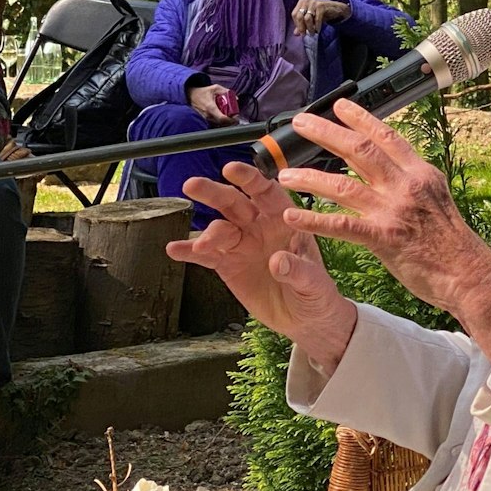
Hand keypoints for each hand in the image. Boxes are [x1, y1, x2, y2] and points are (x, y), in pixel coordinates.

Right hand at [168, 161, 358, 368]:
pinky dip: (189, 251)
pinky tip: (174, 249)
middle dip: (213, 192)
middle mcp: (259, 226)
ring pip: (218, 227)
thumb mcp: (315, 285)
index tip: (231, 169)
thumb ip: (298, 271)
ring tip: (200, 247)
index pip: (266, 192)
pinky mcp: (227, 265)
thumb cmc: (316, 294)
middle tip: (193, 185)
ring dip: (205, 232)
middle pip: (234, 203)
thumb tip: (278, 262)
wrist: (304, 320)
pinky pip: (206, 255)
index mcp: (284, 220)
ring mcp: (241, 244)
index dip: (249, 179)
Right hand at [187, 84, 237, 125]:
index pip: (222, 118)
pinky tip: (223, 117)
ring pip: (218, 124)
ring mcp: (206, 118)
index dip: (231, 120)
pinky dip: (220, 122)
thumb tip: (236, 98)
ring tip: (230, 117)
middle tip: (235, 118)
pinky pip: (215, 123)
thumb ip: (226, 91)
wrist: (191, 95)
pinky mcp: (205, 119)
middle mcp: (208, 115)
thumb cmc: (203, 92)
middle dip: (230, 122)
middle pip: (222, 123)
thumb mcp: (215, 88)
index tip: (236, 118)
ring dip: (226, 122)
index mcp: (211, 107)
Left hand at [275, 99, 490, 359]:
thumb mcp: (436, 198)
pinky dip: (314, 220)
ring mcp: (394, 210)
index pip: (386, 136)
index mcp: (419, 173)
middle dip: (326, 133)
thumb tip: (392, 165)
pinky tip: (292, 216)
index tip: (337, 105)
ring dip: (309, 178)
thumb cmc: (451, 242)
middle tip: (300, 123)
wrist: (469, 273)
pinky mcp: (384, 237)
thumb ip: (411, 180)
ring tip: (284, 175)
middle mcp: (406, 185)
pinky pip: (341, 225)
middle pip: (359, 150)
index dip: (360, 119)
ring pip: (343, 185)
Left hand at [291, 0, 349, 35]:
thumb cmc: (321, 13)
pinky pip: (317, 18)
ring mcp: (313, 2)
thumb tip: (295, 34)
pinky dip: (317, 26)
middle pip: (299, 16)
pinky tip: (318, 30)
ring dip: (310, 28)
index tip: (301, 32)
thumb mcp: (310, 18)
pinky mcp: (321, 5)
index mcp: (302, 2)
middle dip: (301, 28)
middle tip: (305, 35)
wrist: (335, 9)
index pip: (294, 14)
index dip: (296, 24)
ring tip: (312, 33)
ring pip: (307, 18)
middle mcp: (306, 0)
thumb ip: (302, 25)